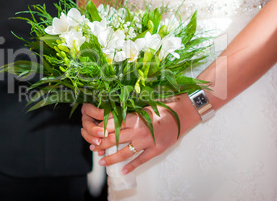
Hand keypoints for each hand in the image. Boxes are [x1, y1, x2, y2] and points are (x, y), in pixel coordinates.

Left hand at [81, 94, 200, 173]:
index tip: (91, 133)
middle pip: (114, 139)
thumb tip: (113, 114)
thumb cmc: (164, 106)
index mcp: (134, 117)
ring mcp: (147, 142)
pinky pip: (141, 160)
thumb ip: (129, 112)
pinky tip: (123, 170)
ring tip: (101, 161)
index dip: (100, 130)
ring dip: (111, 158)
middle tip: (92, 148)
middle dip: (101, 144)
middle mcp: (138, 130)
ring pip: (124, 153)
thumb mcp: (144, 105)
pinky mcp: (156, 150)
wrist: (184, 112)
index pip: (112, 125)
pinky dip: (131, 166)